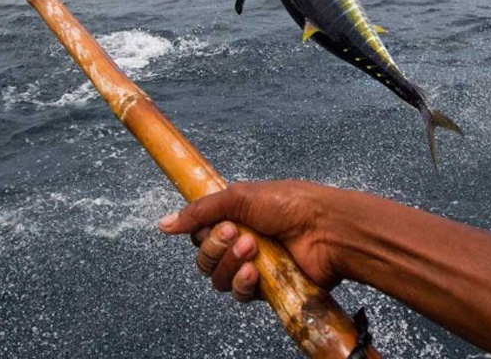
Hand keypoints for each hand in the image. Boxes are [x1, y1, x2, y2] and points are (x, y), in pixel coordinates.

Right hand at [158, 180, 345, 300]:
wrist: (326, 229)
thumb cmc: (291, 205)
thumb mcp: (240, 196)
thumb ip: (200, 211)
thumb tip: (164, 224)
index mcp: (236, 216)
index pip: (200, 233)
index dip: (204, 233)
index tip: (222, 223)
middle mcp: (242, 241)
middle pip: (205, 258)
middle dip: (217, 248)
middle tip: (240, 234)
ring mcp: (254, 265)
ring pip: (219, 278)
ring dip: (231, 264)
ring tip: (253, 249)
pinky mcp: (266, 287)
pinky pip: (239, 294)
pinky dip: (243, 283)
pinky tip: (255, 272)